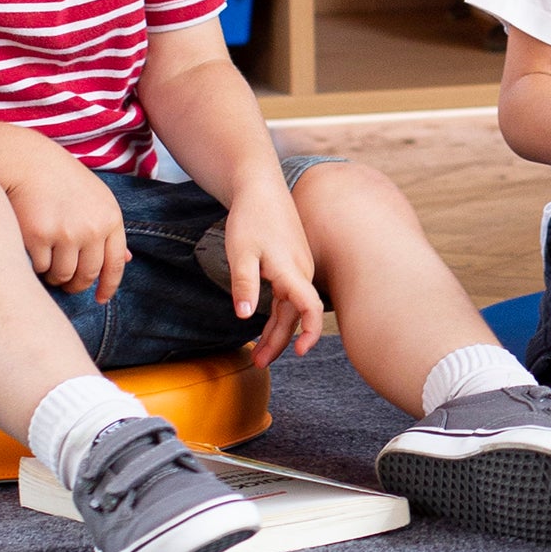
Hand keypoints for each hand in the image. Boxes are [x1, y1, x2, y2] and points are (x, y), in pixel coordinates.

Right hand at [7, 146, 130, 299]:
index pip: (115, 264)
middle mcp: (92, 228)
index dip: (108, 286)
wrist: (26, 162)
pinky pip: (40, 267)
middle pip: (87, 275)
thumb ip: (110, 229)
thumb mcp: (96, 198)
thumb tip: (128, 259)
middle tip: (65, 284)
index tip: (100, 298)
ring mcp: (66, 233)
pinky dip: (35, 264)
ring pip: (62, 275)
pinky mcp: (39, 236)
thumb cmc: (60, 180)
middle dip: (76, 284)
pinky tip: (31, 249)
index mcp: (110, 218)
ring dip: (54, 275)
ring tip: (47, 261)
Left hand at [221, 181, 324, 361]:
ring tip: (258, 354)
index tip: (300, 351)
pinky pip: (287, 297)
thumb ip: (244, 284)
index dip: (309, 331)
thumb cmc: (250, 218)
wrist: (260, 188)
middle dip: (279, 342)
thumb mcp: (240, 252)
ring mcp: (297, 269)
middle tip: (258, 363)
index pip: (309, 307)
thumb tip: (244, 315)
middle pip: (294, 315)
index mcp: (290, 270)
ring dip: (276, 331)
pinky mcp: (291, 265)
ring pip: (289, 308)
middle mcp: (300, 272)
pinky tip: (265, 327)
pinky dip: (276, 315)